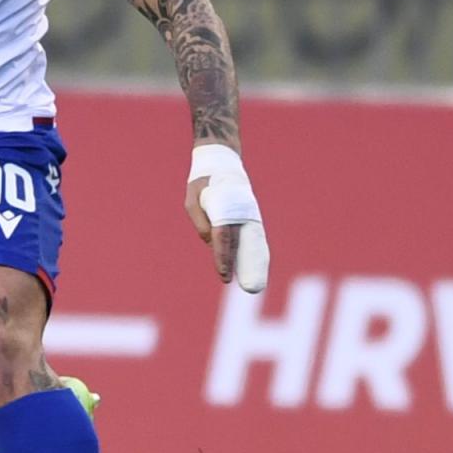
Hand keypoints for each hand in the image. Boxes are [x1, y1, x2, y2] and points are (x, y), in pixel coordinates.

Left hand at [186, 143, 268, 293]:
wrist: (221, 163)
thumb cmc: (202, 183)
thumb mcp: (192, 199)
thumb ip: (200, 222)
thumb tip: (210, 242)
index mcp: (223, 209)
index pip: (223, 239)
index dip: (223, 259)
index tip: (224, 277)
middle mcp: (240, 215)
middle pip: (243, 245)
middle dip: (246, 268)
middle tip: (250, 289)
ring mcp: (248, 216)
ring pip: (253, 244)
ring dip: (256, 264)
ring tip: (258, 284)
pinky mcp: (250, 218)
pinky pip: (255, 239)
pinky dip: (257, 253)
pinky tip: (260, 267)